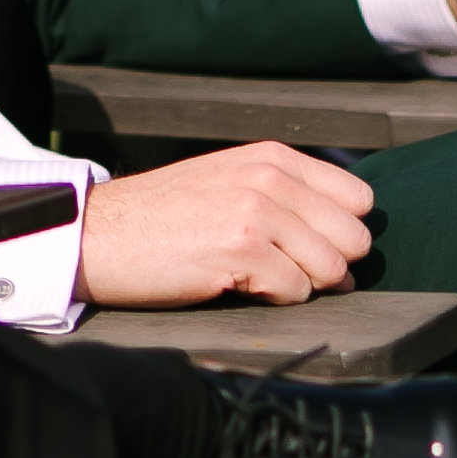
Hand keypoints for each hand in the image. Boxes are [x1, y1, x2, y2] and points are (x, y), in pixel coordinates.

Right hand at [79, 143, 374, 307]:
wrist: (97, 235)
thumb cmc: (162, 218)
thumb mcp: (229, 183)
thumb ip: (286, 197)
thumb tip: (348, 243)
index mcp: (274, 157)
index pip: (359, 199)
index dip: (339, 232)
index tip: (307, 245)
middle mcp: (271, 177)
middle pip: (355, 238)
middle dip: (328, 264)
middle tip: (281, 269)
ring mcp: (258, 211)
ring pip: (332, 269)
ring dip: (300, 285)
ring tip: (254, 276)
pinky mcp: (243, 249)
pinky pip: (297, 291)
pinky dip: (273, 300)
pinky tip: (235, 285)